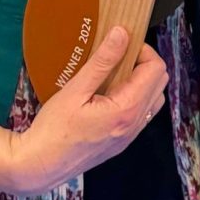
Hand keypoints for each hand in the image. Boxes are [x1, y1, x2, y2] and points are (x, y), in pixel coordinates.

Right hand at [7, 26, 167, 194]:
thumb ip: (102, 61)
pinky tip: (110, 93)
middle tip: (119, 56)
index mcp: (126, 110)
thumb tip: (122, 34)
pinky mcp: (121, 142)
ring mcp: (129, 136)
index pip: (156, 69)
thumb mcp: (76, 89)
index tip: (123, 45)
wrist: (40, 165)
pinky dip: (134, 97)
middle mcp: (134, 124)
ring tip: (114, 73)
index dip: (143, 51)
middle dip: (144, 64)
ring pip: (153, 99)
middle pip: (159, 83)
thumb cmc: (54, 129)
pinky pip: (141, 114)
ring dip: (141, 81)